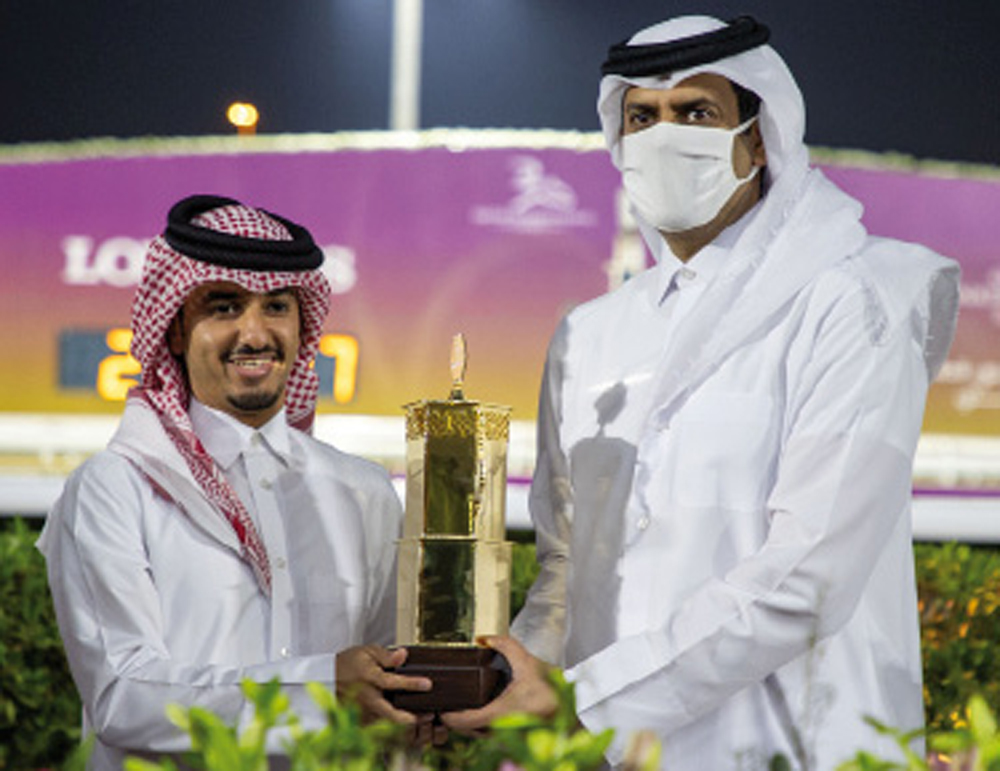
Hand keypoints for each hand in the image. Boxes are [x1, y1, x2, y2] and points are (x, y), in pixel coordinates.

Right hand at [335, 645, 431, 724]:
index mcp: (369, 677)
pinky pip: (380, 725)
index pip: (392, 682)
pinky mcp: (362, 719)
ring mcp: (363, 710)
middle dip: (410, 717)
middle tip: (428, 715)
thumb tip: (403, 655)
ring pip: (386, 722)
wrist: (327, 677)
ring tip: (423, 717)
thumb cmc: (349, 663)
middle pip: (389, 713)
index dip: (411, 684)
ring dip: (404, 722)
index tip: (427, 684)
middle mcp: (366, 697)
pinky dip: (394, 725)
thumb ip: (387, 655)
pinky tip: (408, 719)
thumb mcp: (367, 651)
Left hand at [440, 636, 559, 734]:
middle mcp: (501, 729)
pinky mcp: (510, 738)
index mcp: (502, 712)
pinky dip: (478, 727)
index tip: (443, 710)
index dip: (450, 717)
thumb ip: (505, 645)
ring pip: (478, 735)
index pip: (467, 721)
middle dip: (456, 720)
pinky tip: (476, 713)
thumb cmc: (549, 690)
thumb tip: (483, 638)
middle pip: (468, 731)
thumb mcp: (526, 662)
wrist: (568, 711)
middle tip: (446, 705)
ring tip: (457, 708)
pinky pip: (488, 735)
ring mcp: (506, 737)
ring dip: (466, 725)